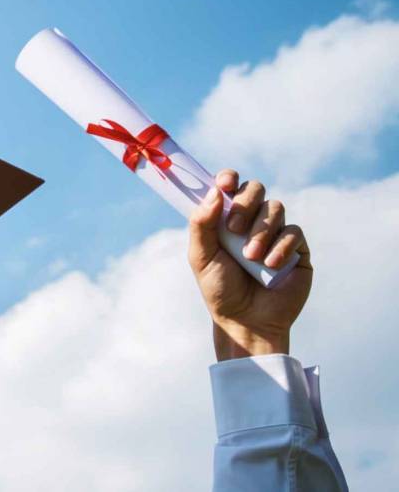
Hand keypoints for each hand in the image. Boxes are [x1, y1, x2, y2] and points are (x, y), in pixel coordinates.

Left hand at [187, 169, 312, 360]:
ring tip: (250, 258)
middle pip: (255, 189)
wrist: (246, 320)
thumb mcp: (201, 257)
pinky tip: (270, 264)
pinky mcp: (297, 248)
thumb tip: (215, 192)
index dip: (228, 178)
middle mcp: (252, 221)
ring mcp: (275, 233)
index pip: (229, 187)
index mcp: (226, 219)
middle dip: (245, 204)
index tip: (225, 183)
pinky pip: (294, 231)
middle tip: (234, 228)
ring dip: (261, 230)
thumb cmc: (220, 289)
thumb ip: (202, 224)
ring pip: (275, 208)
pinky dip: (281, 246)